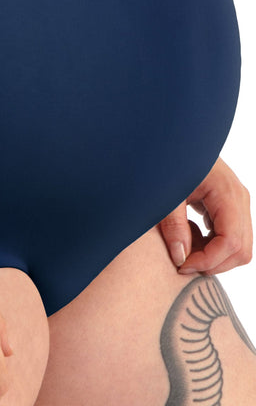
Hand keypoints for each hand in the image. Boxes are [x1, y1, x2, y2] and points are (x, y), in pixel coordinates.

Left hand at [159, 156, 251, 274]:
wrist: (174, 140)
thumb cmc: (168, 160)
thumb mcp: (165, 193)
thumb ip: (172, 225)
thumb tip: (180, 258)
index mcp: (227, 192)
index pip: (231, 242)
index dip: (208, 260)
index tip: (181, 265)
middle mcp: (240, 198)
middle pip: (241, 250)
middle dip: (213, 263)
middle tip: (181, 262)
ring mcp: (238, 203)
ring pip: (239, 247)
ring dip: (213, 257)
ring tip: (184, 248)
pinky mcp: (231, 206)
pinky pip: (231, 237)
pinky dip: (212, 246)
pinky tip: (189, 236)